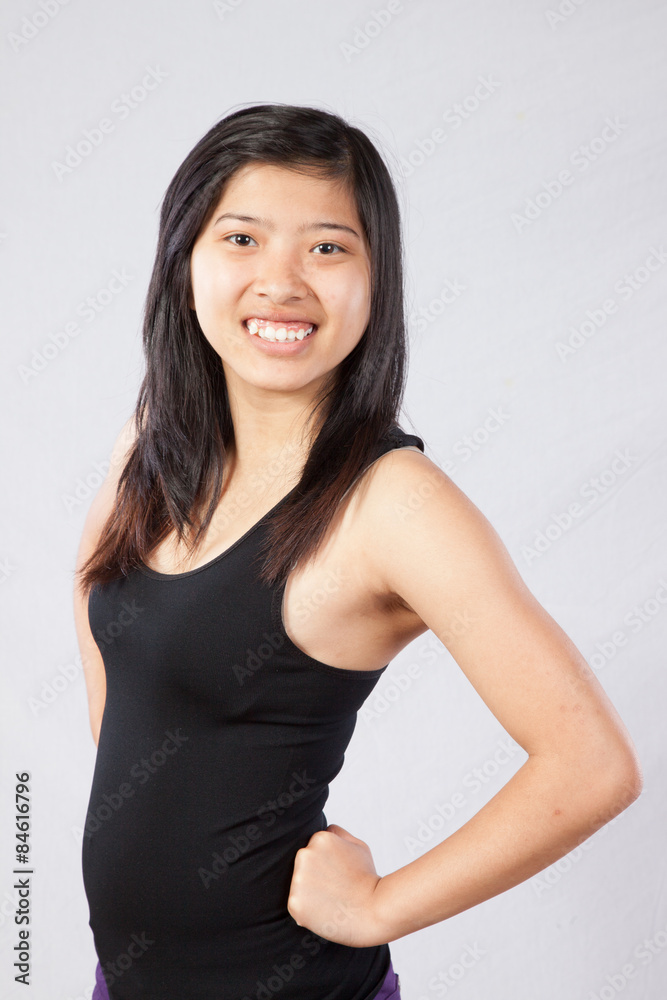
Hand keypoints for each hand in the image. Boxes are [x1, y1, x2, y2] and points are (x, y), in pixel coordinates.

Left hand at [287, 823, 386, 947]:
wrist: (372, 911)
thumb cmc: (367, 879)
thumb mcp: (358, 846)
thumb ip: (338, 834)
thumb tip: (325, 829)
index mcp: (320, 839)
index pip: (314, 848)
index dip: (327, 862)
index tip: (339, 872)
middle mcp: (305, 855)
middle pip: (303, 864)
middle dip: (315, 874)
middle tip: (335, 887)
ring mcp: (298, 879)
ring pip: (299, 884)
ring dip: (310, 892)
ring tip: (331, 899)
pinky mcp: (294, 902)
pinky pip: (296, 904)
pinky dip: (306, 910)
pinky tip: (324, 911)